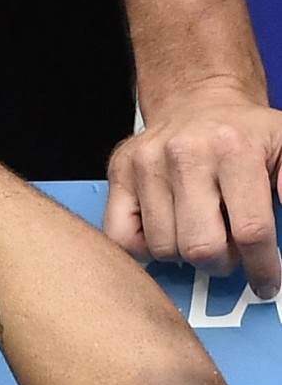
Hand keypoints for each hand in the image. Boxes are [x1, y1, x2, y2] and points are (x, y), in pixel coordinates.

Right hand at [104, 84, 281, 297]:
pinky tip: (165, 232)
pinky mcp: (119, 174)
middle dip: (221, 263)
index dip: (261, 266)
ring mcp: (146, 164)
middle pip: (201, 247)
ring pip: (163, 248)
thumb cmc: (244, 135)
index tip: (265, 281)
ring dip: (184, 254)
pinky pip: (123, 238)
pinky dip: (145, 248)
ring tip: (198, 234)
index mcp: (235, 148)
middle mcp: (185, 154)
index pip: (250, 230)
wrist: (198, 103)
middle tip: (229, 254)